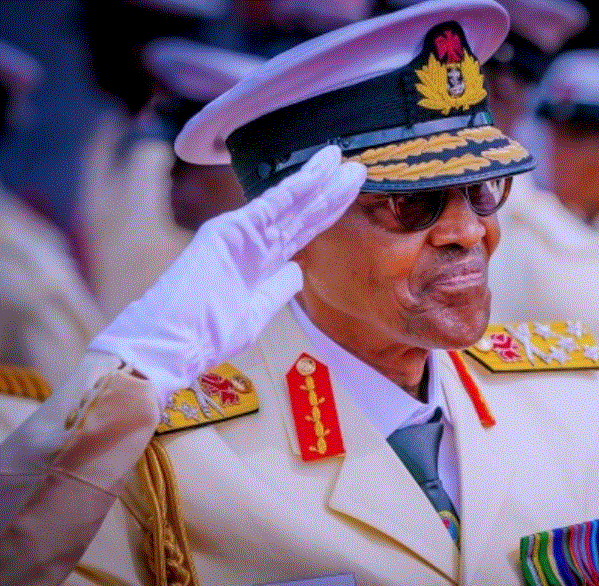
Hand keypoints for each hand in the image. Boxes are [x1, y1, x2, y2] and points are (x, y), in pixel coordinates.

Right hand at [89, 146, 365, 406]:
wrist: (169, 342)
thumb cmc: (204, 334)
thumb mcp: (254, 314)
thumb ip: (276, 290)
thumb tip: (296, 272)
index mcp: (259, 262)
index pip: (301, 231)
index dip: (325, 212)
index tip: (348, 194)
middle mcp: (252, 242)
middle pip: (301, 213)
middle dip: (330, 192)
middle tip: (358, 169)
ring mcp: (241, 234)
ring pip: (289, 204)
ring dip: (317, 182)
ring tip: (341, 160)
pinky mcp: (229, 231)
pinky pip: (270, 206)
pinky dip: (295, 189)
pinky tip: (317, 173)